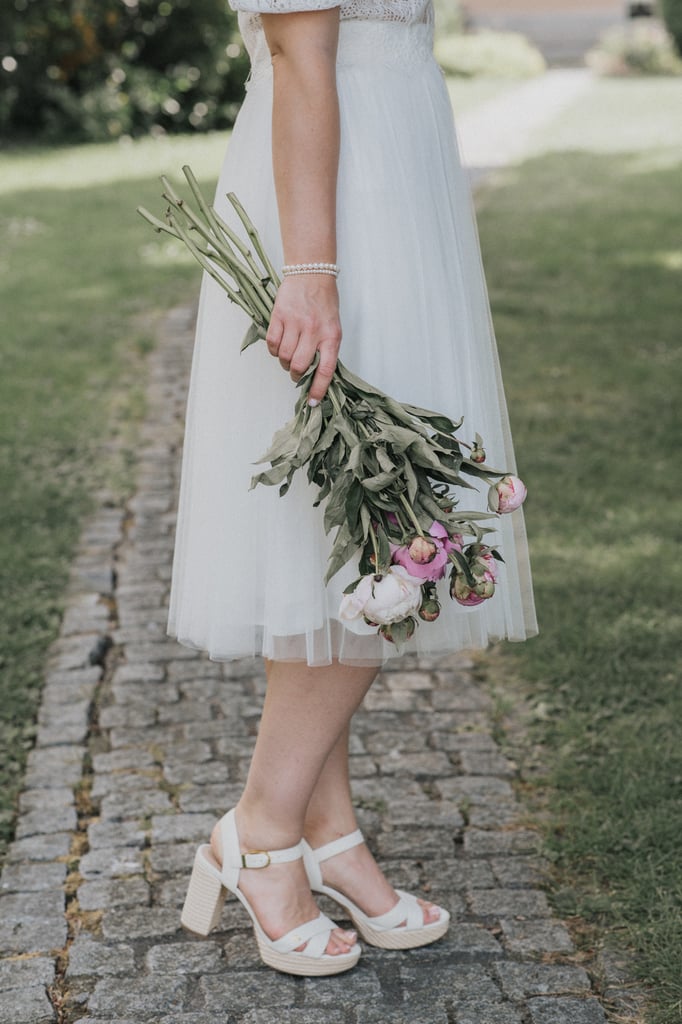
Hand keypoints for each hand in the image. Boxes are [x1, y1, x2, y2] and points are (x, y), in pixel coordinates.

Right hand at [265, 274, 341, 403]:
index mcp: (331, 336)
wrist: (312, 274)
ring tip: (289, 355)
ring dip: (285, 362)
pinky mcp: (279, 316)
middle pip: (299, 366)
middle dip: (296, 375)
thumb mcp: (333, 328)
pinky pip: (272, 344)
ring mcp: (295, 323)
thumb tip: (316, 376)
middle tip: (296, 372)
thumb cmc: (324, 303)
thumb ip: (326, 349)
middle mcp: (314, 331)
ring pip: (284, 357)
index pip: (325, 370)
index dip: (318, 389)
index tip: (313, 402)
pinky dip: (274, 350)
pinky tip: (280, 344)